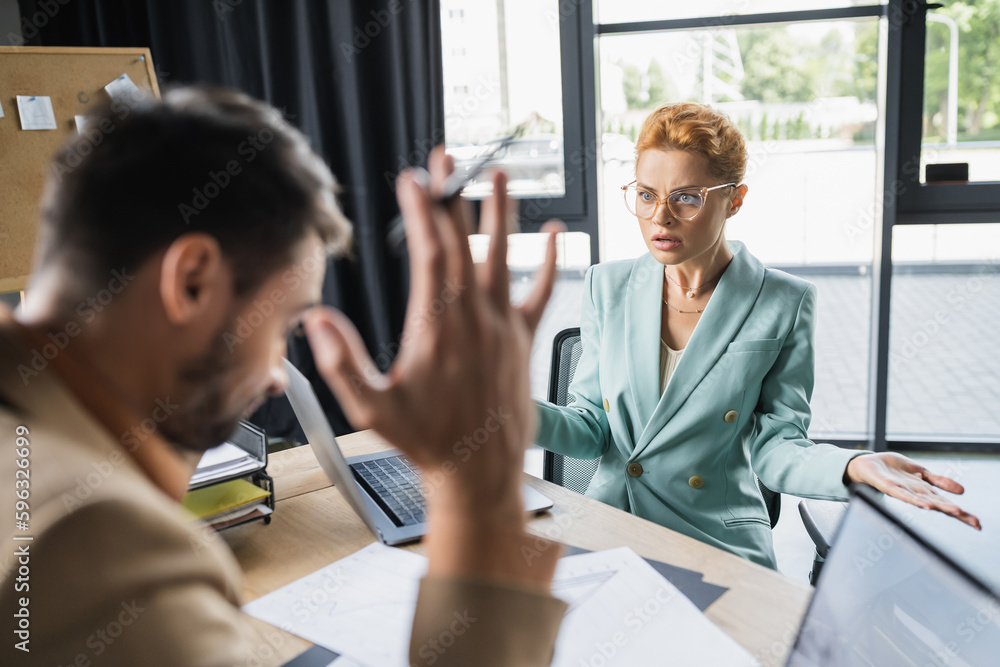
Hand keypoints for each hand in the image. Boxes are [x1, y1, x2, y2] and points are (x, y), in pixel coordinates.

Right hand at [305, 146, 563, 585]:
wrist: (480, 472)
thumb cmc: (427, 442)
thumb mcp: (372, 409)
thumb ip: (342, 364)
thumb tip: (315, 321)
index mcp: (436, 325)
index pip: (428, 251)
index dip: (419, 209)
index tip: (411, 179)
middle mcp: (474, 316)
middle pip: (462, 241)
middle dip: (451, 195)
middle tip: (445, 158)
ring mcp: (503, 325)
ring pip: (503, 256)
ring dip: (499, 213)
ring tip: (498, 174)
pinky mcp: (523, 339)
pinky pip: (542, 292)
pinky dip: (550, 261)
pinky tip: (556, 233)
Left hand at [846, 453, 980, 529]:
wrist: (867, 464)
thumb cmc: (893, 470)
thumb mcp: (921, 472)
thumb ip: (939, 481)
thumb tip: (962, 491)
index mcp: (925, 491)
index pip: (947, 504)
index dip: (962, 514)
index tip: (978, 525)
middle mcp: (916, 494)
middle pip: (940, 505)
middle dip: (958, 514)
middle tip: (975, 523)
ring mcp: (903, 491)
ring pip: (925, 501)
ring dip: (941, 506)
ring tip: (957, 511)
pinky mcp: (889, 486)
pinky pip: (903, 495)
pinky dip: (915, 500)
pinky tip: (925, 505)